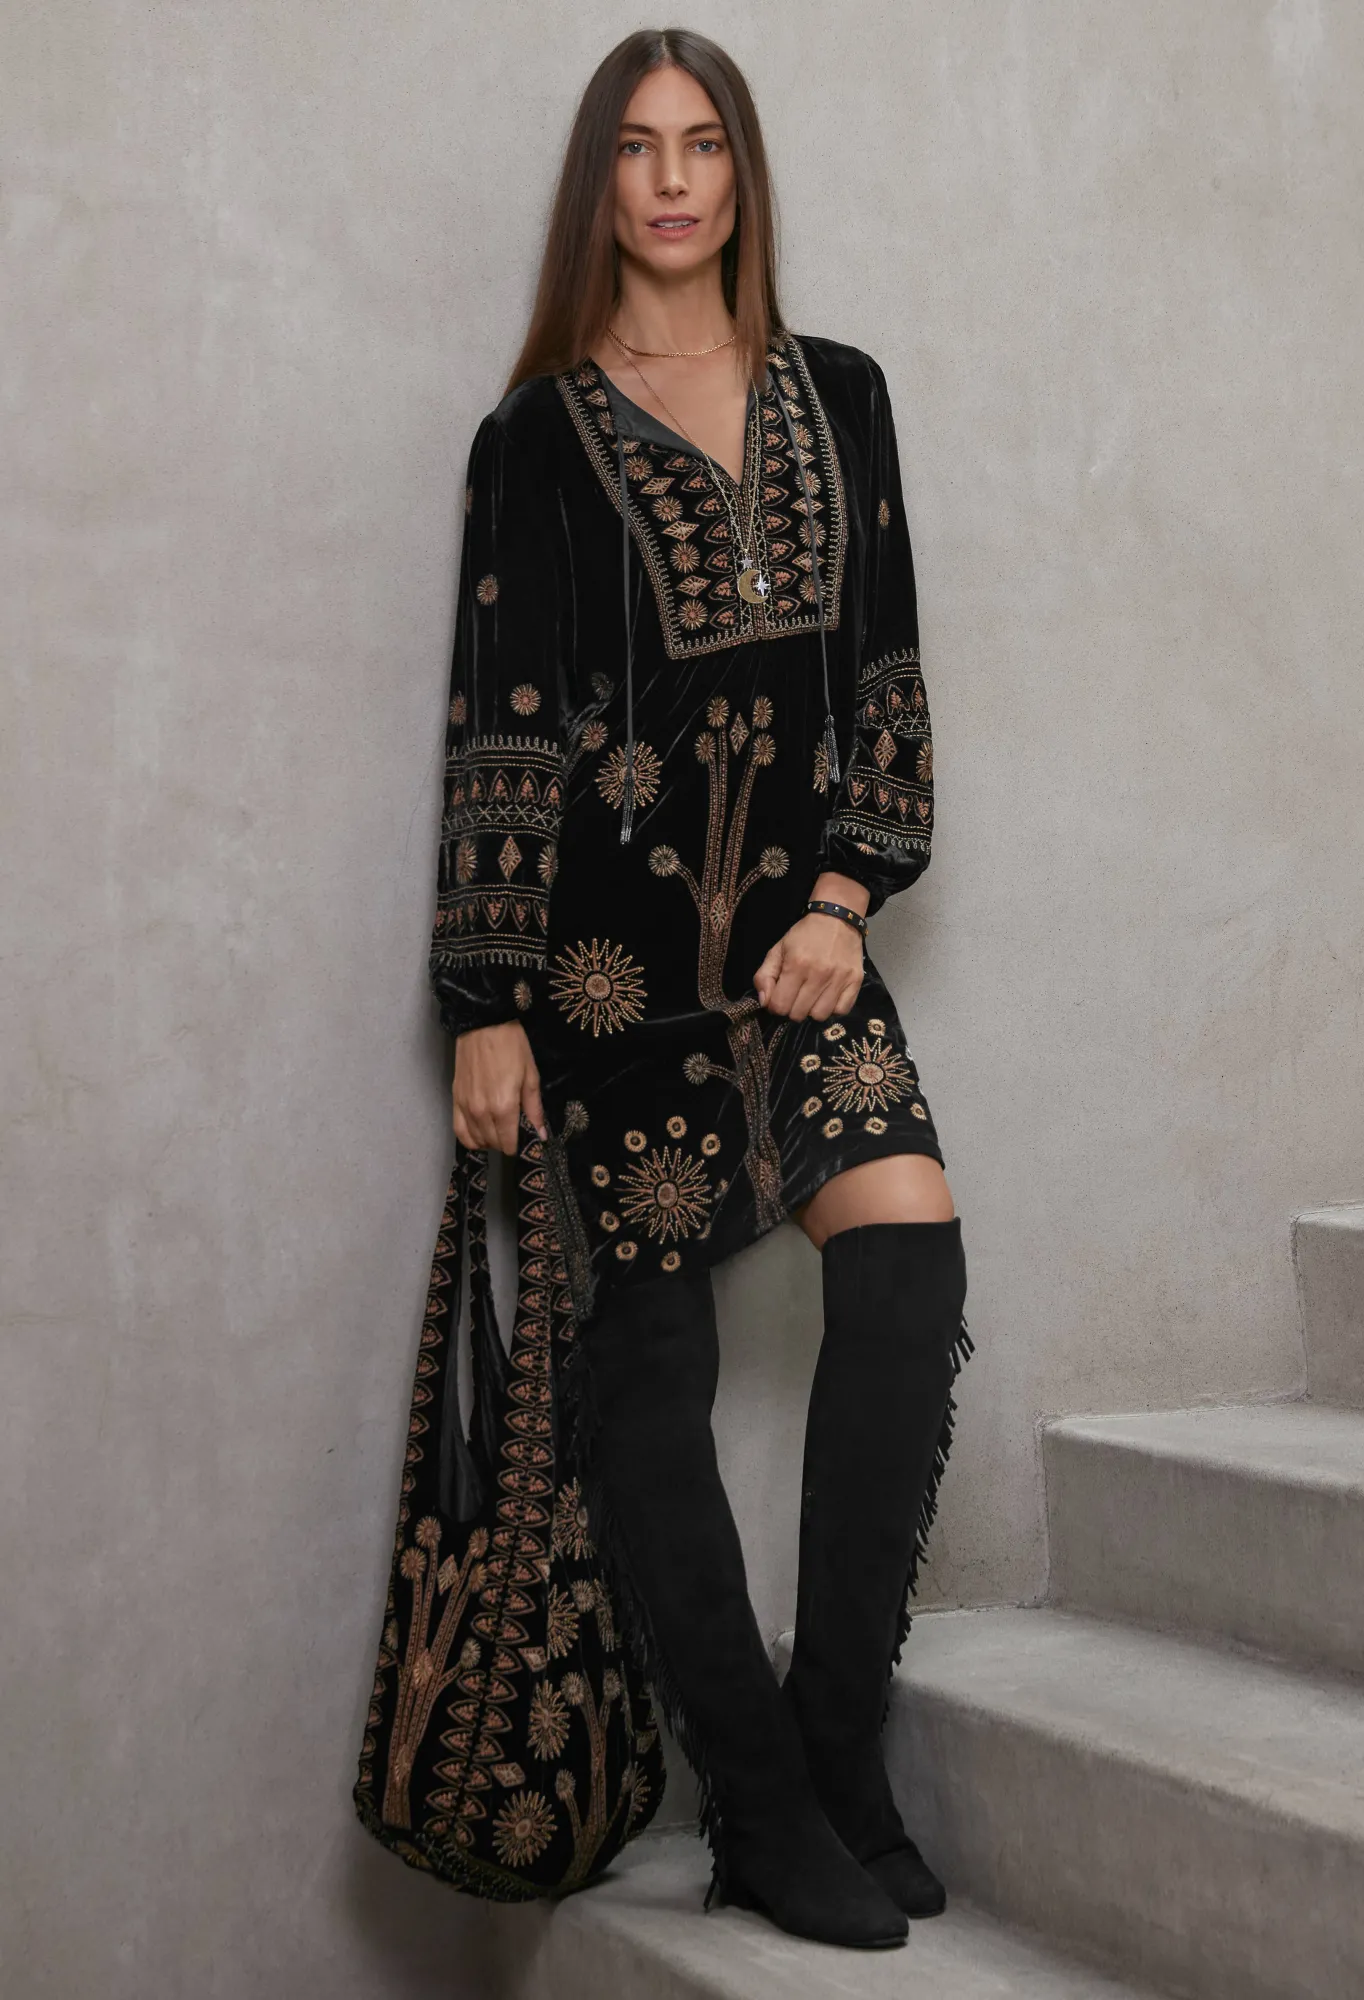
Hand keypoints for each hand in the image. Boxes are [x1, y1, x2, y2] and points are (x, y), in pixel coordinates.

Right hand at [452, 1020, 546, 1153]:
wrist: (483, 1024)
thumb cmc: (512, 1046)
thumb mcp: (531, 1076)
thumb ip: (534, 1109)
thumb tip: (541, 1135)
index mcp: (503, 1107)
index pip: (510, 1144)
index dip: (520, 1145)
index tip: (526, 1138)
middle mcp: (481, 1112)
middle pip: (493, 1144)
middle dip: (506, 1142)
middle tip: (515, 1130)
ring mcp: (465, 1107)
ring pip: (476, 1141)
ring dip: (489, 1141)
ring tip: (499, 1129)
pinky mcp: (454, 1099)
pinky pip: (459, 1131)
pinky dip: (470, 1137)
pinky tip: (480, 1132)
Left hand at [754, 911, 863, 1020]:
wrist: (837, 919)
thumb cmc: (804, 936)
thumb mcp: (778, 949)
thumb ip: (764, 976)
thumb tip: (765, 1002)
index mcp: (796, 965)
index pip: (780, 1006)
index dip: (775, 1006)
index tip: (779, 998)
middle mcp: (819, 974)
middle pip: (799, 1014)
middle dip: (792, 1009)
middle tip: (795, 996)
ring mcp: (839, 979)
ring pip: (819, 1016)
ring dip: (812, 1010)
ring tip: (811, 997)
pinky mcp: (855, 982)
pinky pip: (841, 1011)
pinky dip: (832, 1008)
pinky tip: (827, 996)